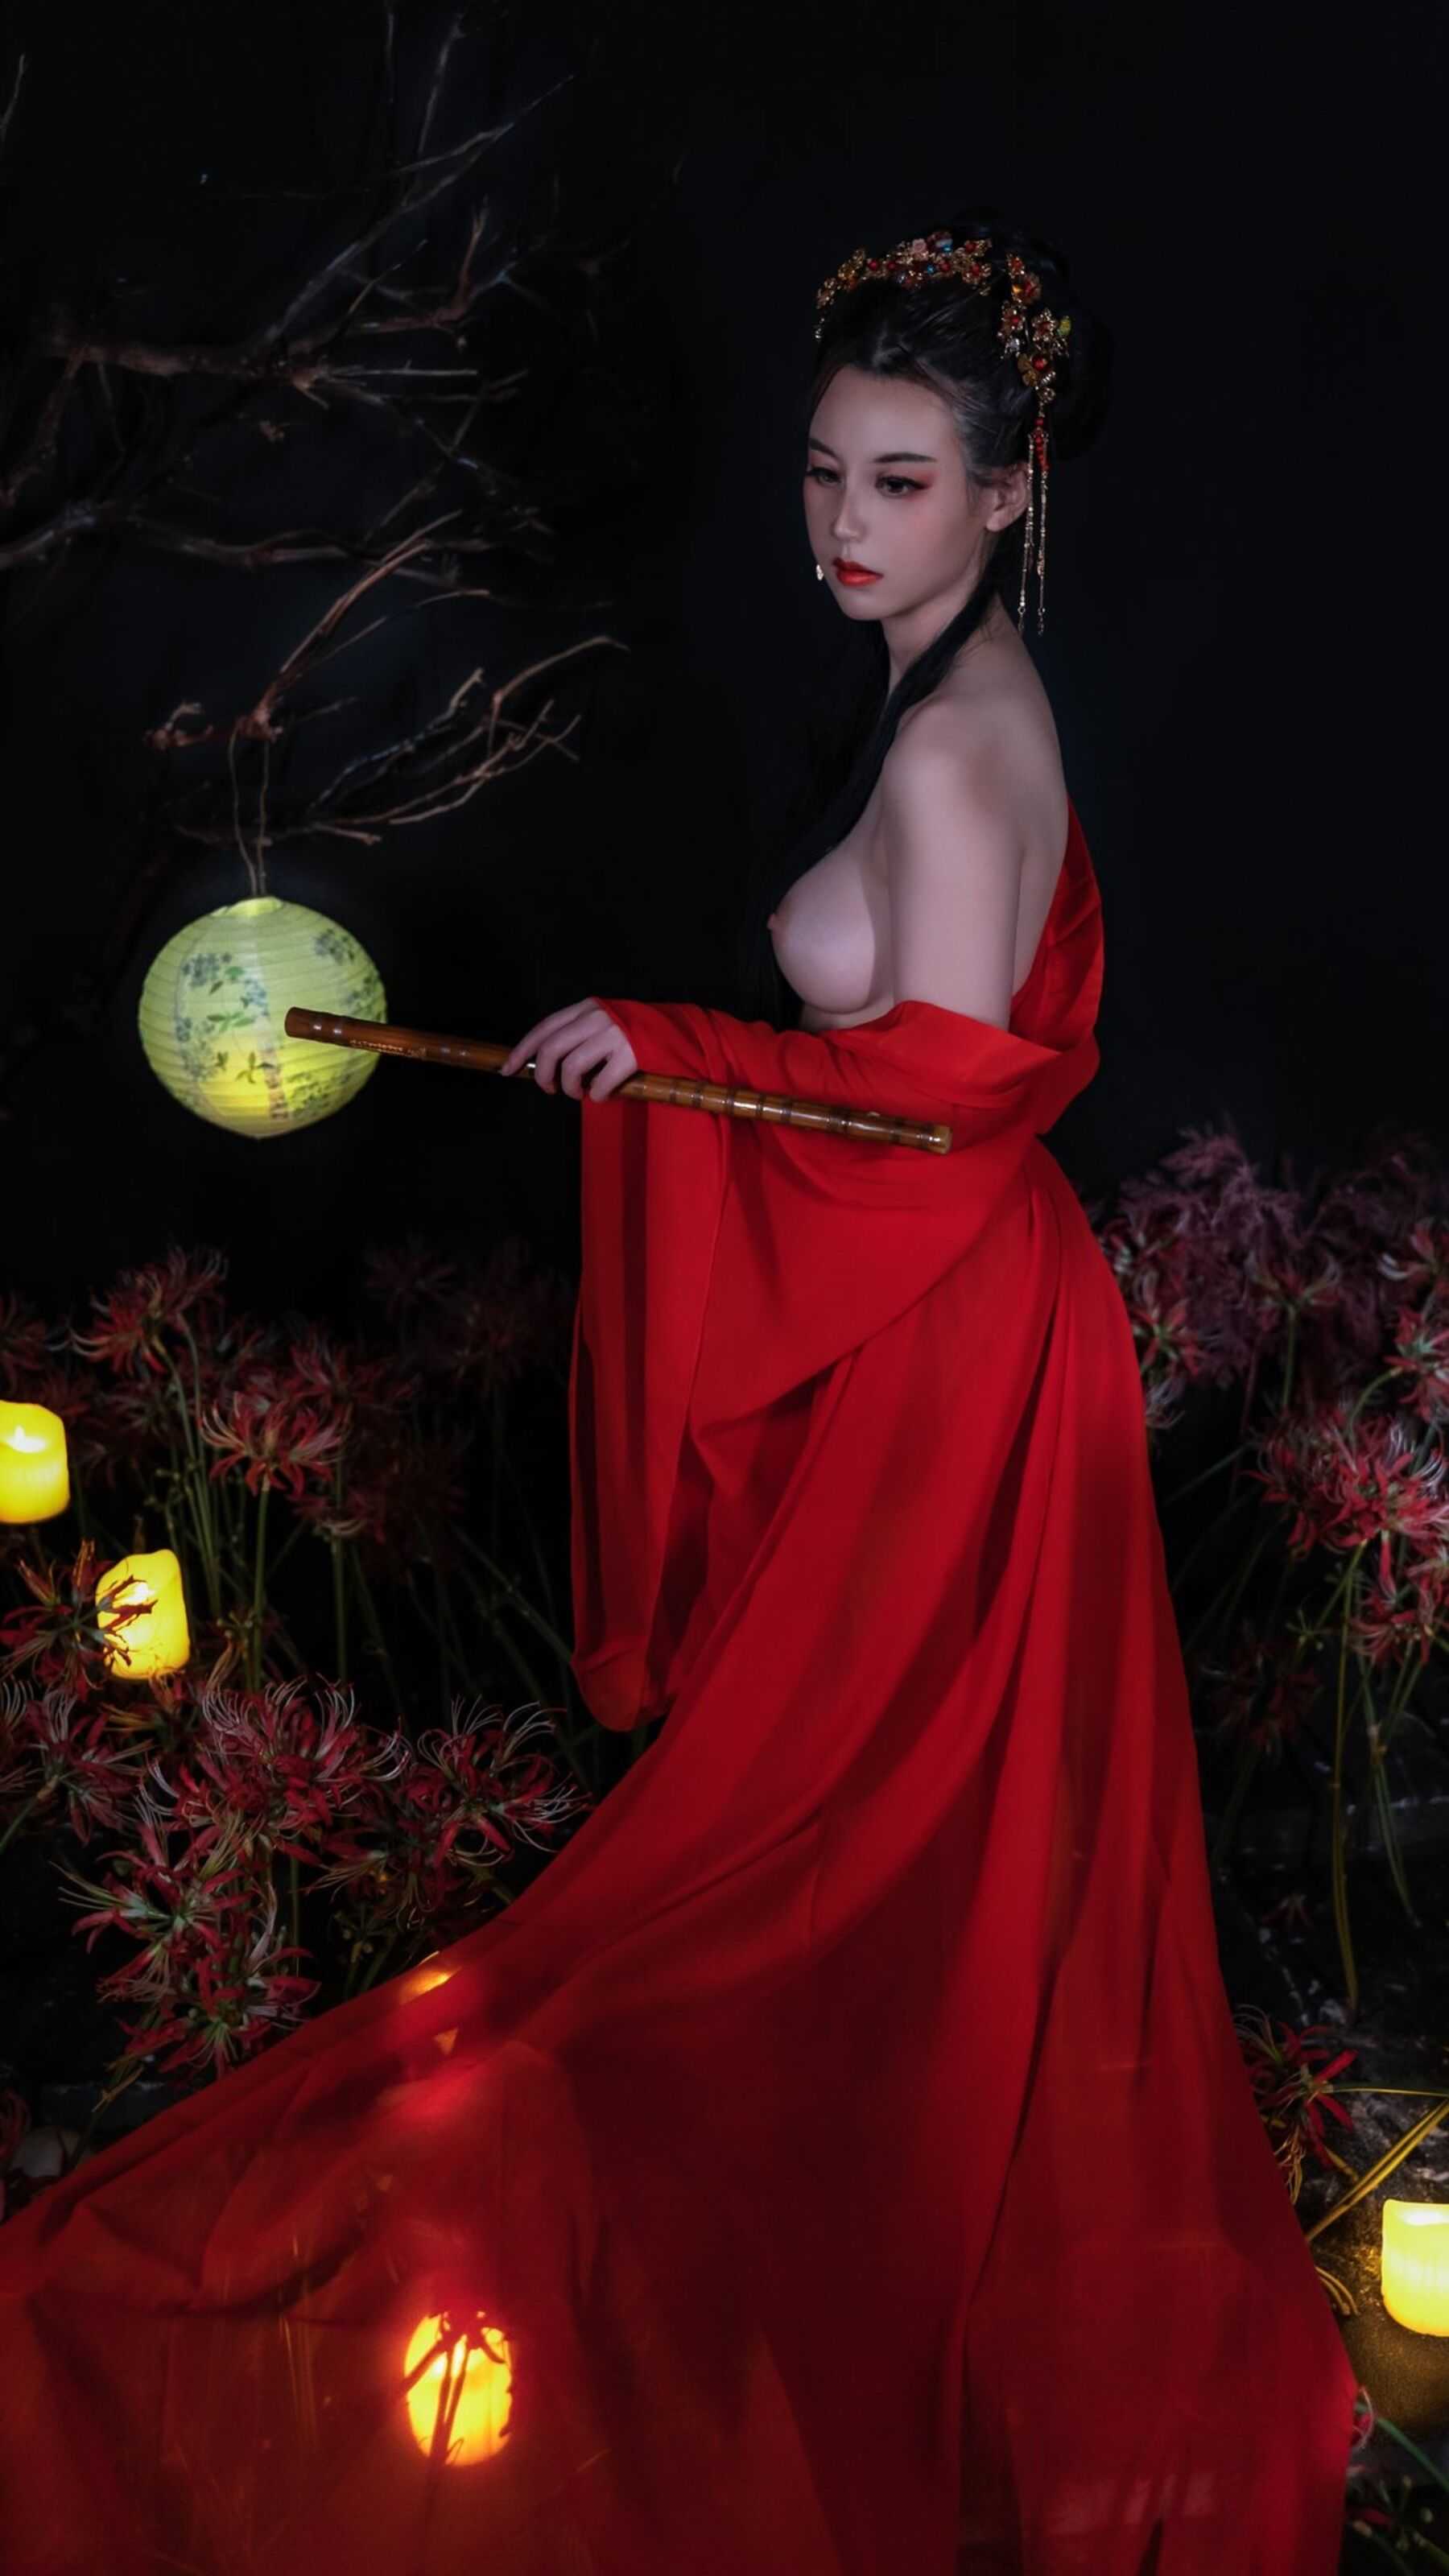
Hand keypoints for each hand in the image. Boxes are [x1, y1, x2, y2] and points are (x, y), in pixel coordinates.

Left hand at [498, 999, 639, 1099]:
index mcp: (587, 1007)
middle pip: (552, 1049)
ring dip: (571, 1088)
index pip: (545, 1028)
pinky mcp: (632, 1055)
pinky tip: (603, 1095)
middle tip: (551, 1089)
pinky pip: (600, 1084)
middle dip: (544, 1075)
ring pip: (572, 1068)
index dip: (523, 1050)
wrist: (681, 1032)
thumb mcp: (605, 1021)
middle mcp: (598, 1017)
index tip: (508, 1068)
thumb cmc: (639, 1032)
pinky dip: (597, 1096)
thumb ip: (579, 1033)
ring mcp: (615, 1035)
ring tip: (581, 1093)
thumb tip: (546, 1060)